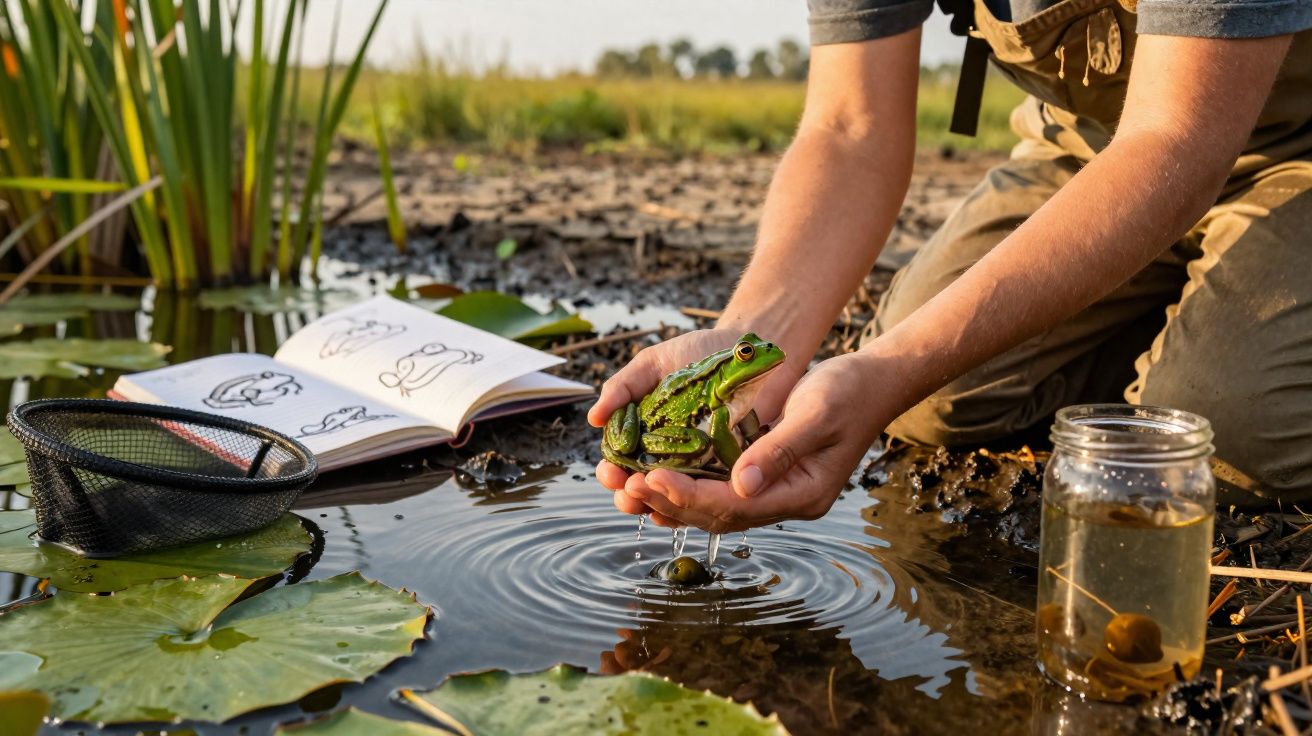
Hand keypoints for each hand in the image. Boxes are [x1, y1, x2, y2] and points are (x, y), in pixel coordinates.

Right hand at [590, 328, 796, 517]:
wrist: (746, 347)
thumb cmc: (696, 353)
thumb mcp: (654, 364)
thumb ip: (624, 387)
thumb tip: (593, 417)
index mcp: (644, 433)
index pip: (621, 463)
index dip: (612, 472)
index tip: (610, 473)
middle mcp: (669, 455)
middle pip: (644, 488)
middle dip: (631, 496)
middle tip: (629, 491)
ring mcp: (701, 465)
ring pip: (676, 499)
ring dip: (661, 506)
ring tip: (654, 504)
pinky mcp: (732, 469)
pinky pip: (715, 495)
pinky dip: (701, 505)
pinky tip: (692, 506)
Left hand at [599, 352, 895, 532]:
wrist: (870, 384)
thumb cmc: (847, 392)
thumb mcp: (815, 414)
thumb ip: (779, 449)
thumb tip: (740, 484)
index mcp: (802, 494)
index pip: (735, 506)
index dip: (689, 496)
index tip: (651, 478)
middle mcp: (786, 502)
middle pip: (719, 515)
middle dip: (670, 502)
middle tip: (626, 485)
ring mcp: (775, 493)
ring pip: (714, 509)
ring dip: (671, 500)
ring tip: (629, 487)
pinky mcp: (764, 478)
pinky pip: (718, 491)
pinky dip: (686, 487)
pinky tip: (656, 478)